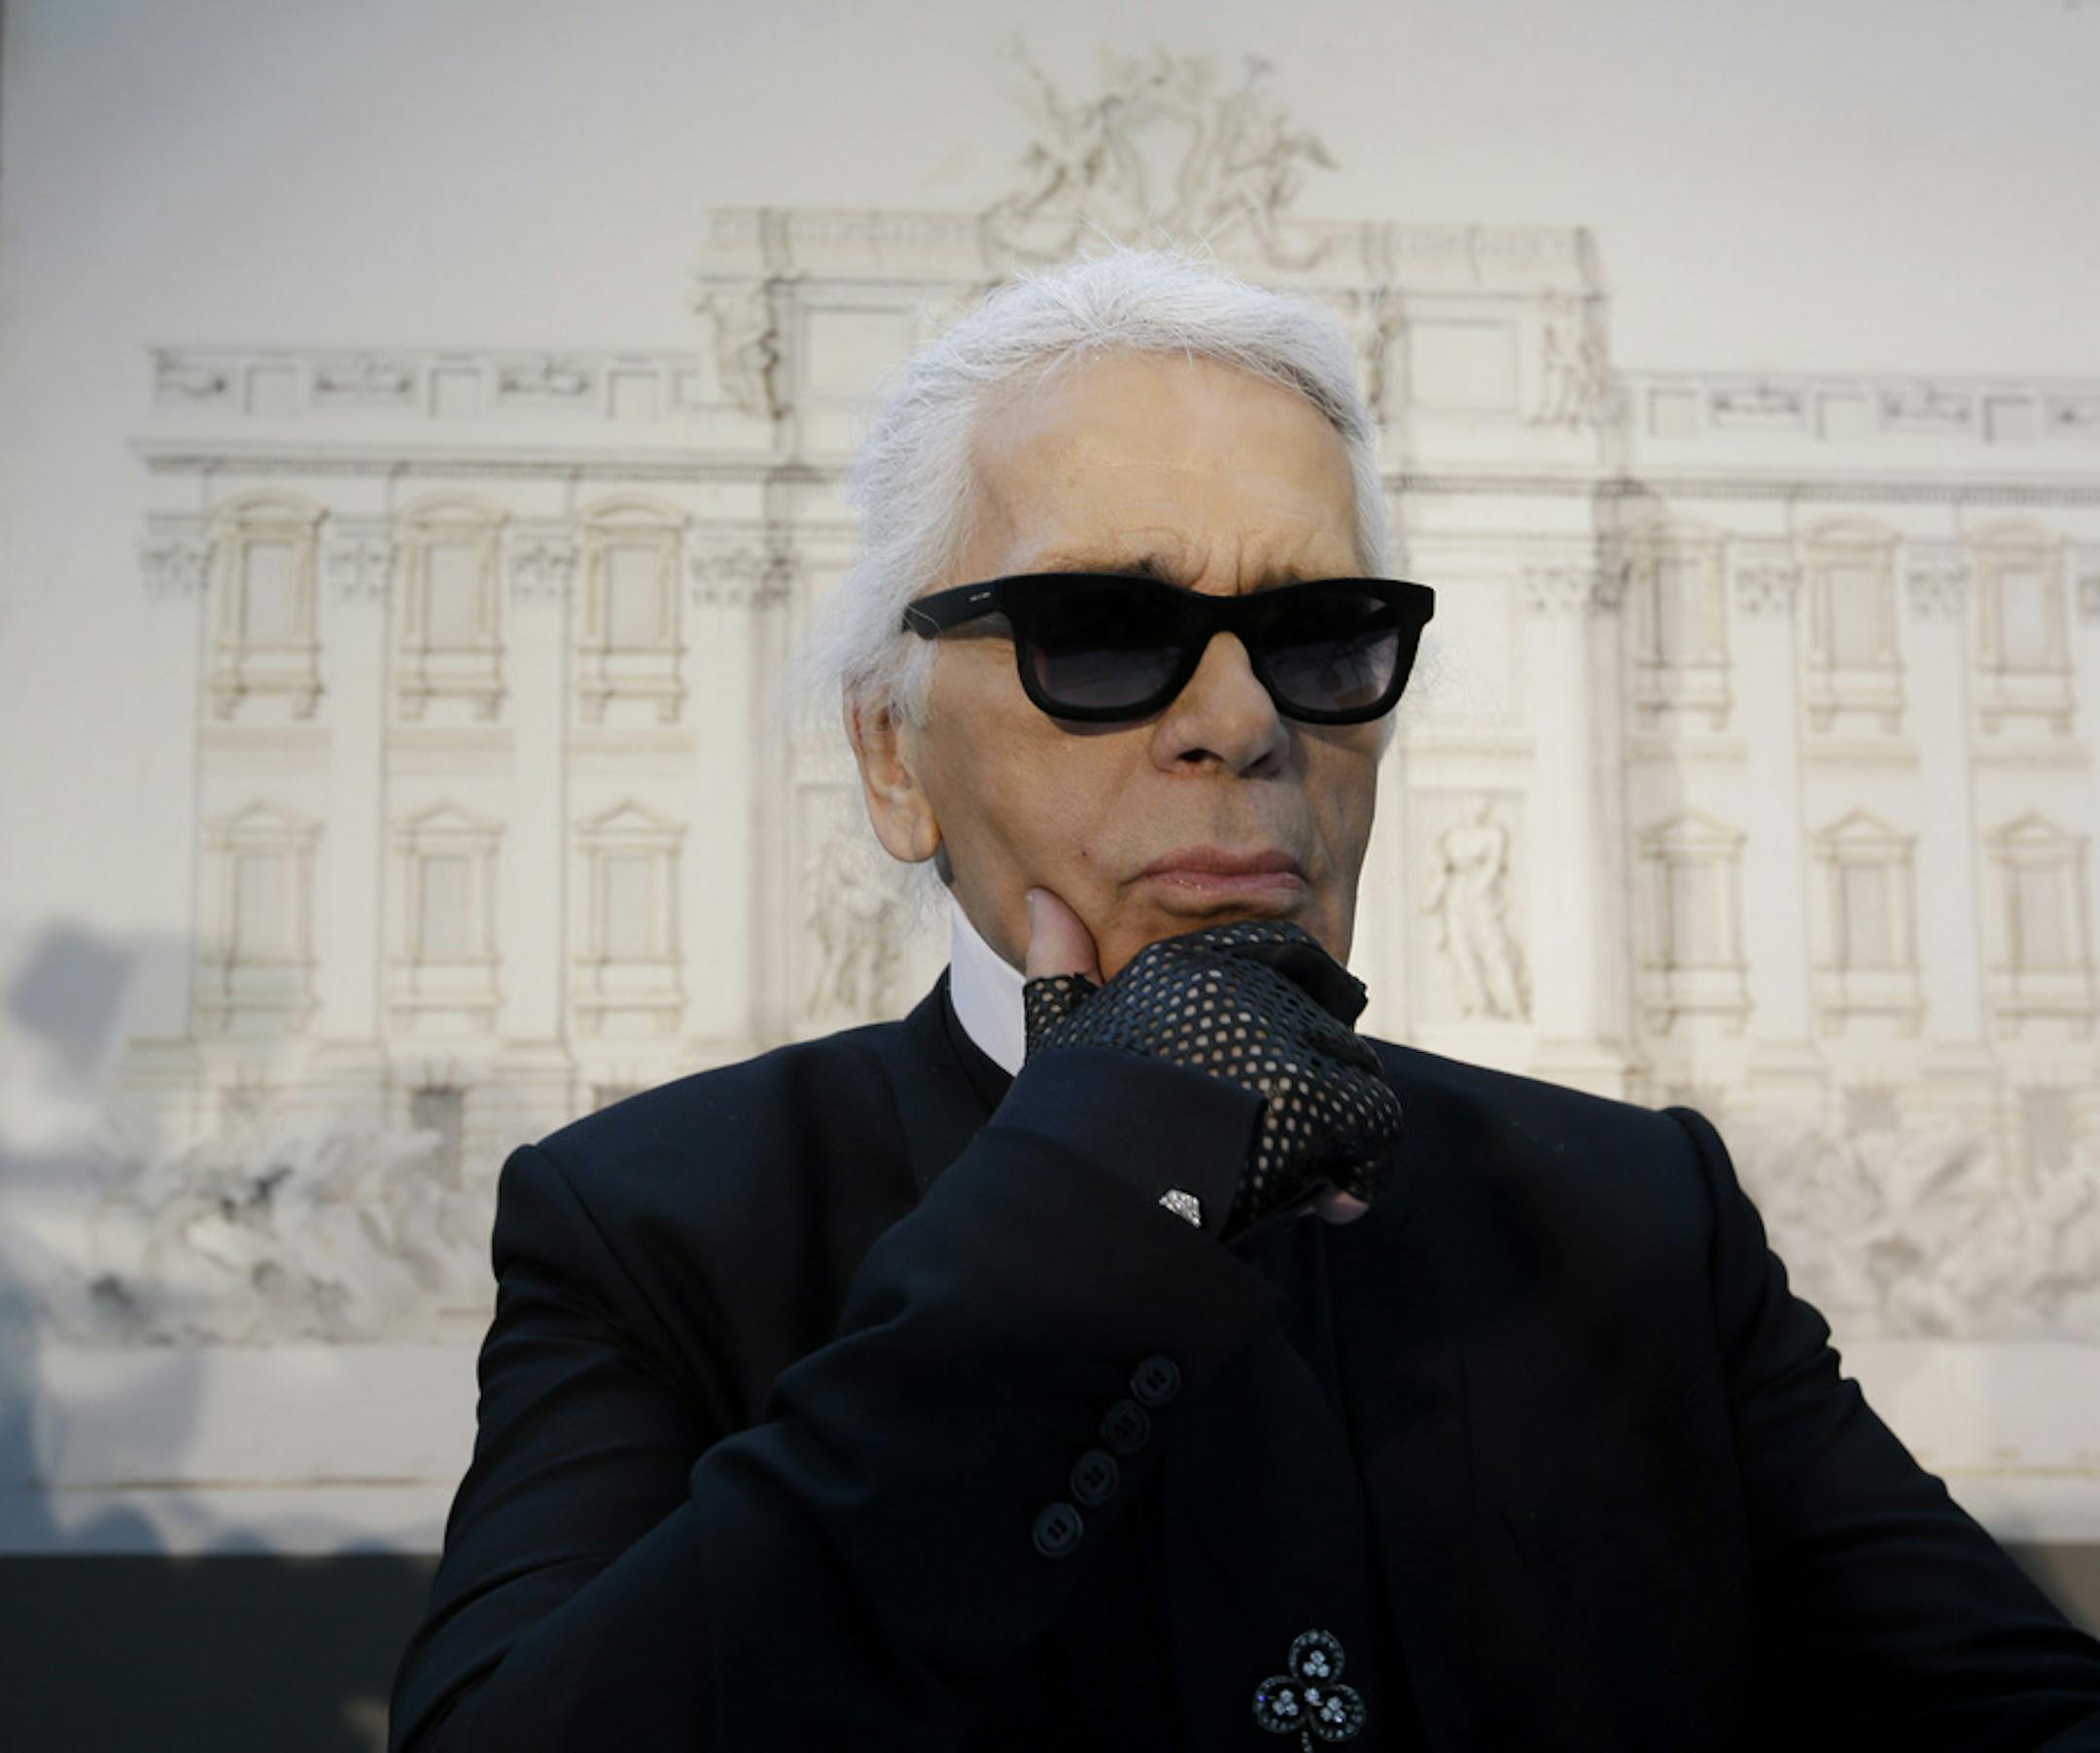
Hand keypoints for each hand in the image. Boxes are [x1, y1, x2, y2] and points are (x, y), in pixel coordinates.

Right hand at [1022, 888, 1379, 1229]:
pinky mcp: (1318, 1101)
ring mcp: (1285, 1043)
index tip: (1270, 1061)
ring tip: (1303, 1165)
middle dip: (1312, 1071)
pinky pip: (1376, 1124)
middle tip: (1280, 1128)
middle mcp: (1244, 989)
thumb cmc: (1067, 1122)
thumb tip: (1044, 900)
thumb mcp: (1057, 1032)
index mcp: (1188, 964)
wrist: (1087, 1197)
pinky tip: (1336, 1202)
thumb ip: (1062, 961)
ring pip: (1354, 1067)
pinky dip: (1364, 1169)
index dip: (1286, 1008)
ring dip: (1340, 1119)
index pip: (1277, 955)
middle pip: (1320, 1015)